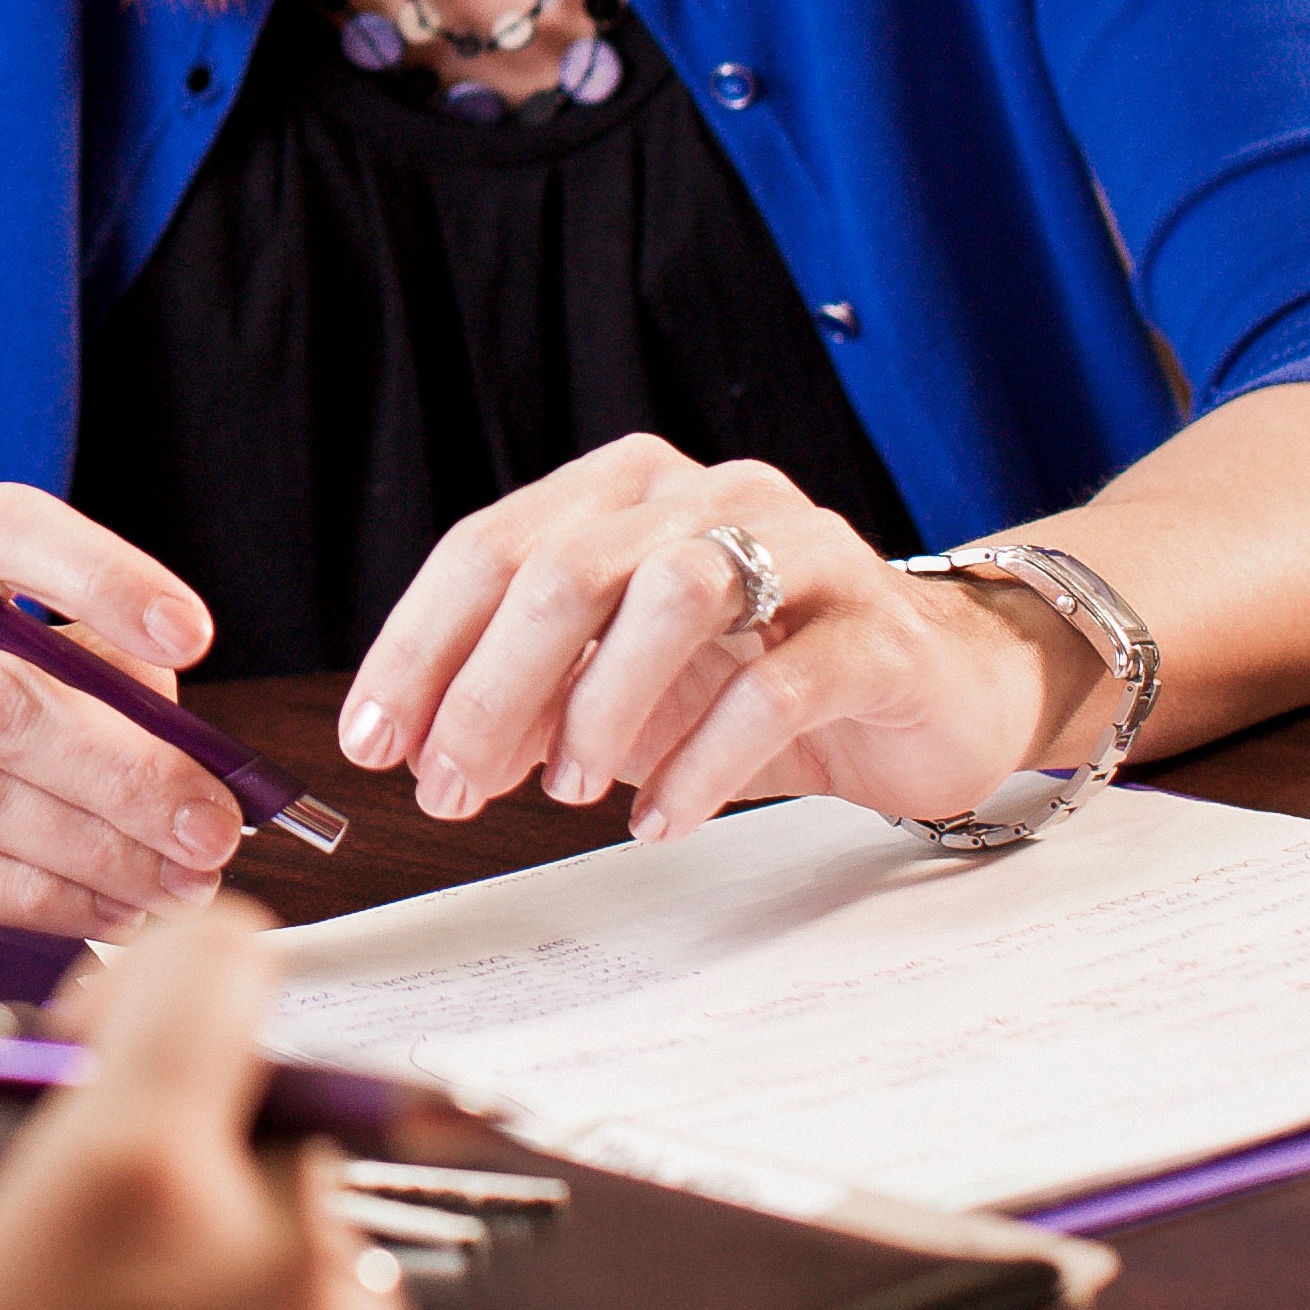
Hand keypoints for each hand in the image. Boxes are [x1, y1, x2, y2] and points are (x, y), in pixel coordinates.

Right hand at [0, 482, 245, 961]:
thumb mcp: (36, 693)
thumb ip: (110, 691)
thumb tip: (196, 754)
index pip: (0, 529)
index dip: (102, 575)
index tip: (192, 638)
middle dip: (125, 767)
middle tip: (210, 823)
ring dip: (99, 847)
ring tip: (179, 881)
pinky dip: (47, 899)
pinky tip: (113, 914)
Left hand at [336, 440, 1093, 841]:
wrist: (936, 686)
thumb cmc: (760, 674)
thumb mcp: (624, 682)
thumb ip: (532, 695)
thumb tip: (429, 746)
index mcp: (628, 491)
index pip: (492, 547)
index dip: (421, 646)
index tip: (373, 739)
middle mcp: (709, 496)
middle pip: (567, 568)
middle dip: (489, 689)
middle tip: (452, 787)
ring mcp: (801, 550)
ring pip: (671, 598)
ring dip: (598, 707)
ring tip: (568, 791)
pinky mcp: (872, 629)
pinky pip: (774, 686)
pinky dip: (701, 762)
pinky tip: (664, 818)